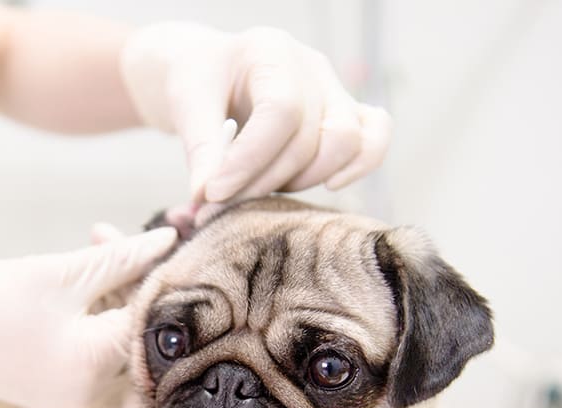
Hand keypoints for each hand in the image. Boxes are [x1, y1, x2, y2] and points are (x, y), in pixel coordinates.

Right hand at [0, 227, 176, 407]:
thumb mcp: (58, 273)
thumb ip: (119, 259)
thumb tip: (166, 241)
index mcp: (92, 365)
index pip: (148, 317)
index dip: (162, 272)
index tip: (171, 234)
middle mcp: (90, 389)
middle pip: (135, 328)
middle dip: (138, 276)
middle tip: (138, 233)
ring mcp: (75, 392)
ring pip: (115, 334)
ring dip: (115, 290)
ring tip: (102, 241)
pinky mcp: (60, 386)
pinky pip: (93, 345)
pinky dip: (95, 311)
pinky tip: (91, 271)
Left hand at [121, 23, 391, 201]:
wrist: (211, 74)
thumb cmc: (199, 82)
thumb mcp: (187, 105)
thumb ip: (200, 150)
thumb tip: (205, 198)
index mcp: (271, 52)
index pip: (280, 112)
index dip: (250, 160)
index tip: (214, 193)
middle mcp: (311, 66)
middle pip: (310, 137)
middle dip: (265, 180)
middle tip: (224, 202)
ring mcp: (334, 89)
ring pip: (345, 143)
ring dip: (301, 180)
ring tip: (258, 189)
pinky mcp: (346, 112)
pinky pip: (374, 136)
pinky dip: (361, 165)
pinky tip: (330, 186)